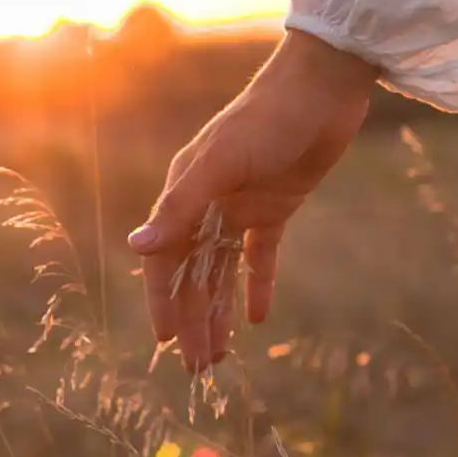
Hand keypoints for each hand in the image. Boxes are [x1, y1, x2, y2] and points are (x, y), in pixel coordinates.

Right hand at [128, 30, 376, 370]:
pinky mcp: (277, 206)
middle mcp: (208, 203)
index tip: (167, 342)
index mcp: (186, 192)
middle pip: (195, 274)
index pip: (166, 259)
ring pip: (224, 271)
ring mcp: (242, 206)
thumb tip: (135, 249)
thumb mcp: (219, 164)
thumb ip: (179, 208)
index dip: (164, 301)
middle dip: (194, 320)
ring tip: (220, 355)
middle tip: (199, 369)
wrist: (322, 87)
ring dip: (220, 311)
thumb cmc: (265, 118)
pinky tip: (258, 319)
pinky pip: (262, 255)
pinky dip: (257, 285)